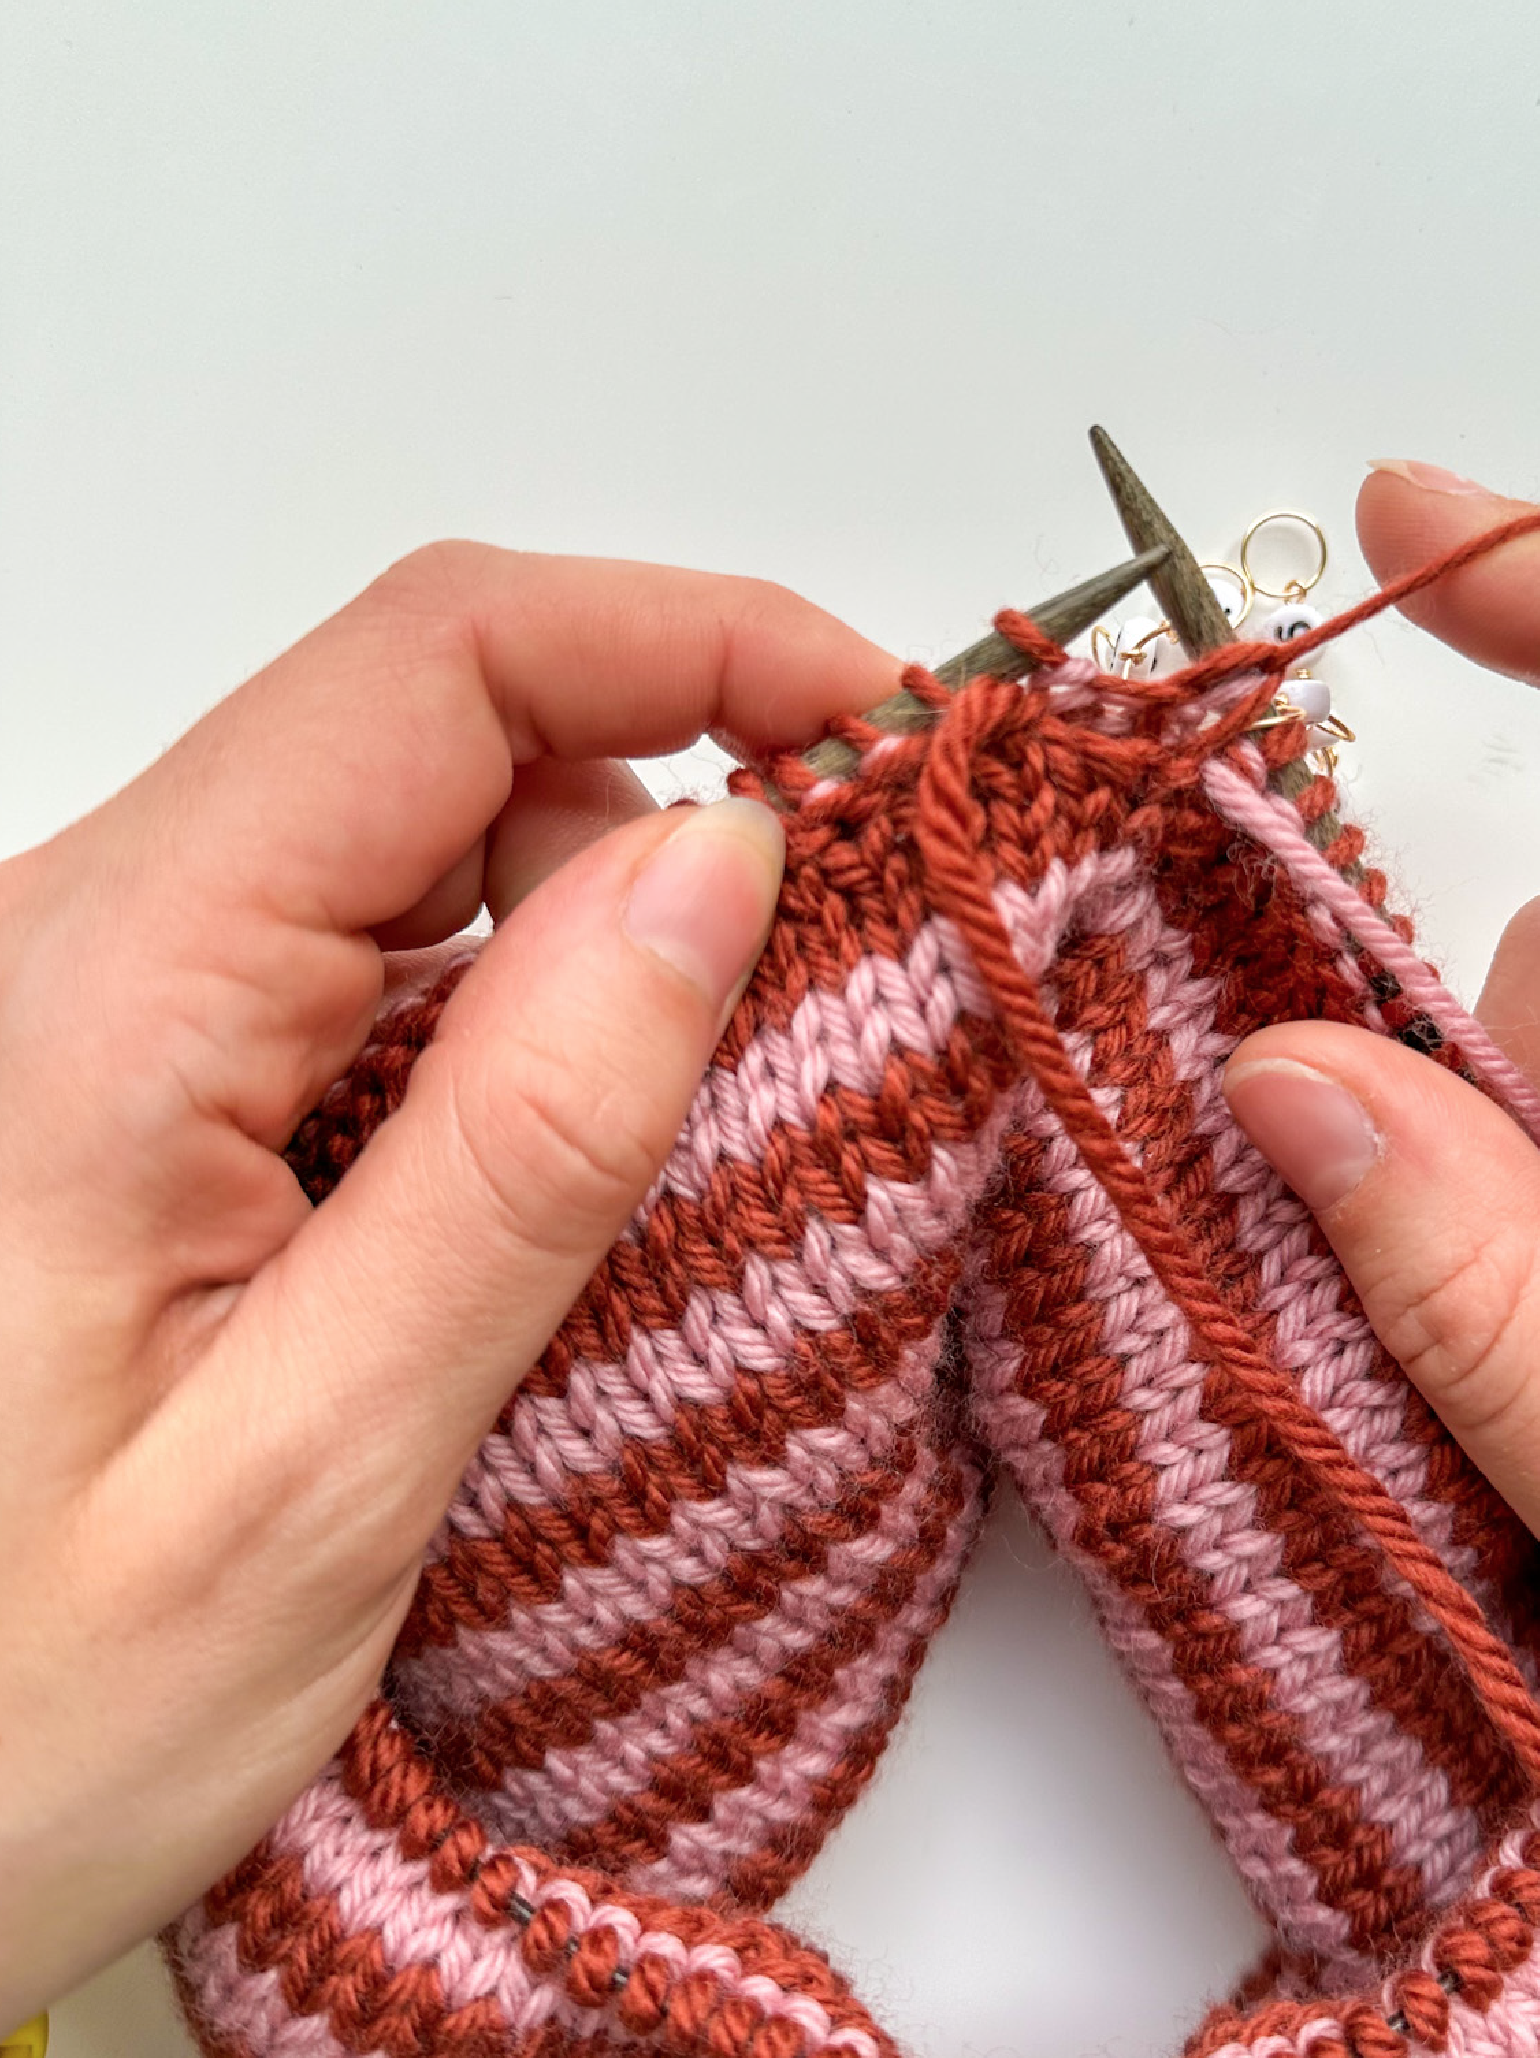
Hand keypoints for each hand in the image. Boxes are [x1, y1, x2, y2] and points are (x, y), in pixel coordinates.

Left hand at [0, 542, 894, 2020]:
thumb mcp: (316, 1470)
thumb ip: (527, 1149)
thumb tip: (716, 870)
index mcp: (111, 992)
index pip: (441, 666)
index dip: (697, 637)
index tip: (883, 722)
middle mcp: (89, 938)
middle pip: (440, 714)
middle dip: (685, 756)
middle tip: (862, 910)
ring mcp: (113, 993)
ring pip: (421, 821)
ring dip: (616, 881)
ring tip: (752, 1044)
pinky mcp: (149, 1061)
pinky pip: (381, 937)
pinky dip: (540, 976)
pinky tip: (608, 1110)